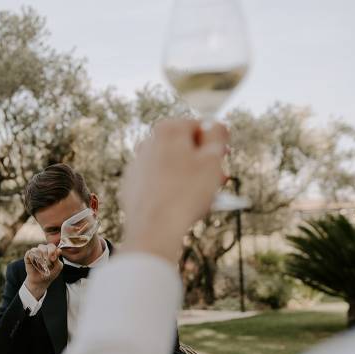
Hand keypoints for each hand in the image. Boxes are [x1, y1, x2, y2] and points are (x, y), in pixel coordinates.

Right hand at [24, 243, 62, 298]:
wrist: (40, 281)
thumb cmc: (49, 274)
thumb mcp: (57, 268)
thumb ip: (59, 259)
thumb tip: (58, 251)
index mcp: (51, 252)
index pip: (52, 246)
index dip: (53, 251)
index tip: (53, 259)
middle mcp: (43, 250)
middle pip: (46, 246)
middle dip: (48, 253)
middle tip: (47, 262)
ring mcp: (36, 253)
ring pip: (38, 248)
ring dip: (41, 255)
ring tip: (42, 263)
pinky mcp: (28, 257)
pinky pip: (30, 252)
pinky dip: (33, 256)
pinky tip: (35, 262)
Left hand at [120, 119, 227, 262]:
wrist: (154, 228)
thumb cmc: (186, 193)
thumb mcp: (213, 159)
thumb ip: (217, 134)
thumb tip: (215, 125)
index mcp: (168, 130)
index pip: (199, 127)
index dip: (214, 143)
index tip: (223, 158)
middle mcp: (148, 143)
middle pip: (183, 147)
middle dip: (202, 162)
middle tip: (218, 178)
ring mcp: (137, 165)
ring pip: (171, 166)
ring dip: (189, 176)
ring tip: (204, 194)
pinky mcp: (131, 185)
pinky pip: (157, 182)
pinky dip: (170, 188)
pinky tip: (182, 204)